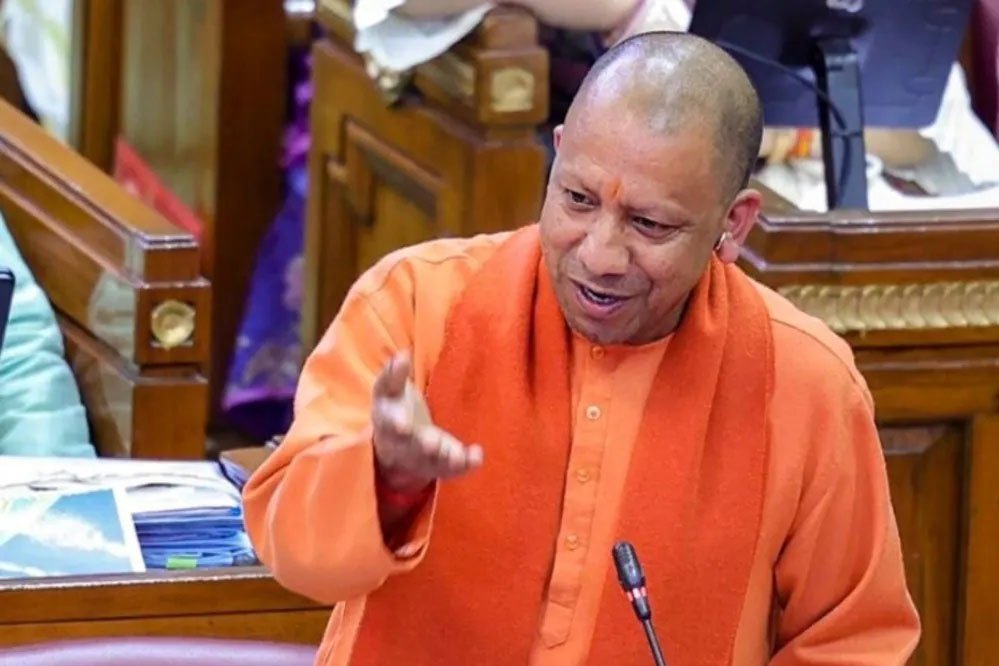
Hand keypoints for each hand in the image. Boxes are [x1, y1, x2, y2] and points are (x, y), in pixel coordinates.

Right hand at [371, 352, 483, 491]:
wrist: (393, 449)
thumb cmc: (394, 410)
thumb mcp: (388, 391)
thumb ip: (393, 374)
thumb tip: (402, 354)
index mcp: (388, 423)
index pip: (389, 424)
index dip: (396, 424)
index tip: (402, 424)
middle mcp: (403, 445)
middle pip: (412, 448)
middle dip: (423, 446)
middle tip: (432, 443)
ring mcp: (422, 458)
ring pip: (433, 462)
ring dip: (446, 458)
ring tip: (458, 453)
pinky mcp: (439, 465)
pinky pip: (452, 468)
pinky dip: (465, 464)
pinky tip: (477, 455)